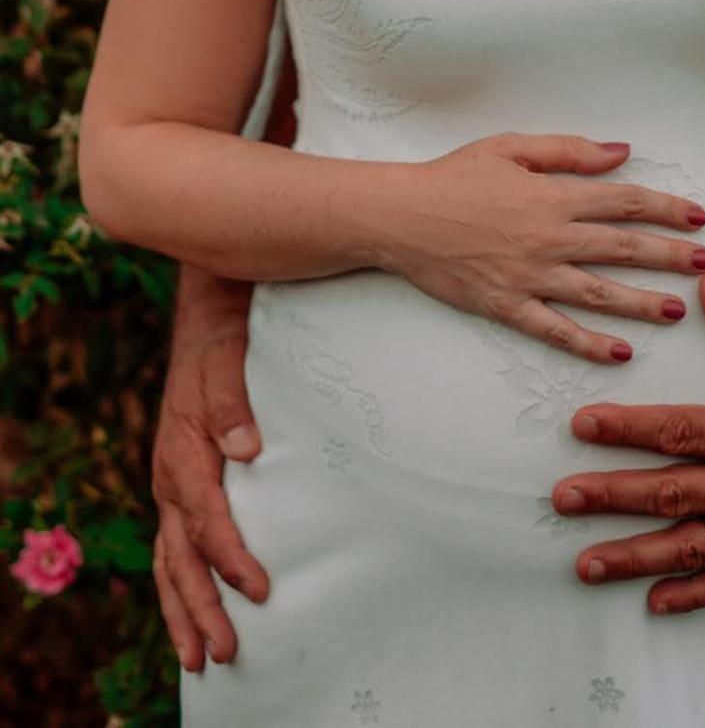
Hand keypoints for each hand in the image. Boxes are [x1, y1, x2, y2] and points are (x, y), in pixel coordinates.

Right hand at [151, 278, 266, 671]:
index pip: (206, 519)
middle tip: (224, 653)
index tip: (260, 589)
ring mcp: (172, 485)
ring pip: (170, 562)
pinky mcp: (182, 487)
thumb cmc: (224, 341)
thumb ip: (235, 402)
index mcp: (182, 451)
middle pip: (180, 557)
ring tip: (202, 658)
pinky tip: (194, 616)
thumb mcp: (228, 359)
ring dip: (184, 612)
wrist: (208, 319)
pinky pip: (174, 548)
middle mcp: (170, 476)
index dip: (231, 557)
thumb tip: (246, 448)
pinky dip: (181, 587)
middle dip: (201, 608)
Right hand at [385, 133, 704, 362]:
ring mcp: (529, 276)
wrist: (400, 216)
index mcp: (553, 196)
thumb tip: (621, 152)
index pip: (623, 201)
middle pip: (621, 248)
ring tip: (677, 311)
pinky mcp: (507, 306)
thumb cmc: (454, 176)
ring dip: (641, 303)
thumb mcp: (512, 148)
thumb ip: (569, 151)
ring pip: (597, 294)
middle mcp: (548, 238)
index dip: (665, 208)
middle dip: (669, 256)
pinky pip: (555, 330)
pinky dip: (589, 344)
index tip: (698, 217)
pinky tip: (621, 352)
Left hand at [549, 274, 704, 612]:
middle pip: (672, 494)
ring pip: (693, 546)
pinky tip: (656, 601)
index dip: (627, 429)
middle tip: (564, 498)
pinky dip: (695, 593)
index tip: (583, 425)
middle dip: (612, 497)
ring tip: (587, 563)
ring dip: (636, 557)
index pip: (679, 431)